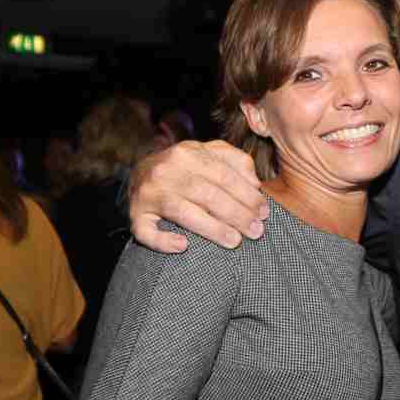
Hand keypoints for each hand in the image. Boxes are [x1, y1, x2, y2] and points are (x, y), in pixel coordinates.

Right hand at [126, 141, 266, 253]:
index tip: (264, 212)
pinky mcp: (135, 216)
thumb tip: (254, 181)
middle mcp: (165, 171)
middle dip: (236, 214)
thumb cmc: (183, 169)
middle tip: (256, 231)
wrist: (139, 175)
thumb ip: (234, 160)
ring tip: (235, 241)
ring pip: (182, 212)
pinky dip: (163, 240)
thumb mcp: (208, 154)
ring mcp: (148, 194)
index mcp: (186, 153)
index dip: (246, 194)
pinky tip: (183, 246)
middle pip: (206, 194)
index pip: (222, 174)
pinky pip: (146, 231)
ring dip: (212, 228)